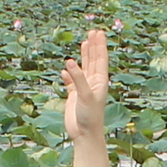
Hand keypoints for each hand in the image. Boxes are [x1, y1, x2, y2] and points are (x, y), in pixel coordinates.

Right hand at [61, 26, 110, 148]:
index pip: (100, 59)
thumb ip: (78, 78)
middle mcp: (93, 83)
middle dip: (93, 46)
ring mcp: (83, 89)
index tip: (98, 32)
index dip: (99, 45)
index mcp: (100, 81)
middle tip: (93, 32)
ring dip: (84, 56)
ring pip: (84, 68)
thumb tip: (69, 62)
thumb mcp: (84, 95)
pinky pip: (71, 81)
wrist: (84, 134)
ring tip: (84, 43)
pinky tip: (66, 69)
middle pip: (93, 60)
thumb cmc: (89, 116)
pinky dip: (69, 74)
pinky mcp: (74, 96)